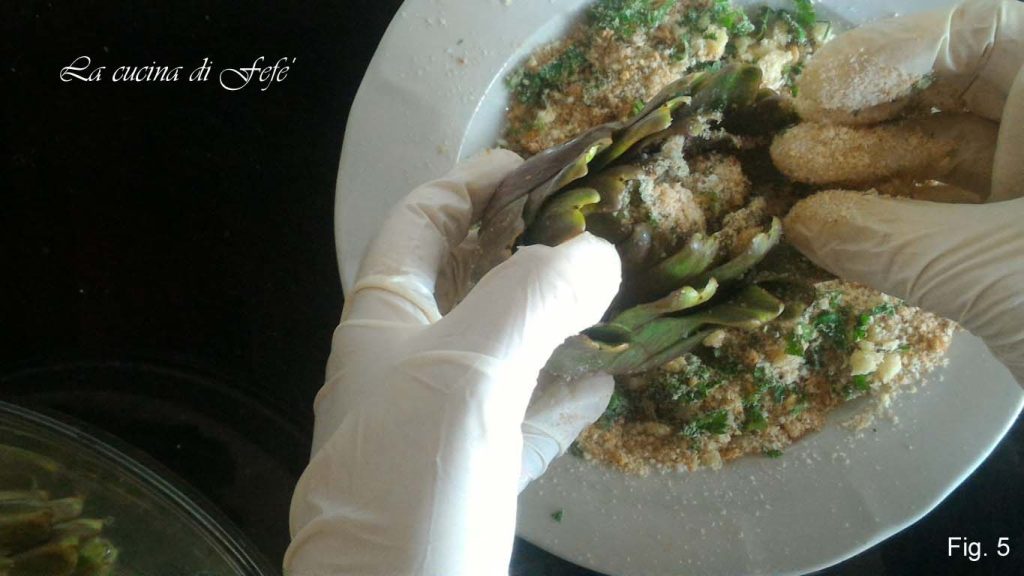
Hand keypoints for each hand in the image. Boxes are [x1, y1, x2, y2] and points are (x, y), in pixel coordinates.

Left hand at [284, 150, 620, 574]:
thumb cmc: (409, 482)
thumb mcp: (466, 374)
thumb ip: (531, 300)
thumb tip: (597, 253)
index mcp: (383, 322)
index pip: (419, 223)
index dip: (471, 184)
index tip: (538, 165)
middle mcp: (405, 365)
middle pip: (468, 281)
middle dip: (527, 249)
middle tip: (597, 227)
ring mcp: (438, 424)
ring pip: (502, 351)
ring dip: (555, 322)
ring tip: (614, 295)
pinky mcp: (471, 477)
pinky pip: (522, 419)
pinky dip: (561, 396)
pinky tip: (604, 385)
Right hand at [781, 0, 1023, 383]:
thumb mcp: (998, 271)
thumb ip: (890, 242)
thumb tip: (799, 224)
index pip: (978, 35)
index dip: (892, 55)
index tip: (818, 98)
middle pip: (945, 94)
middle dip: (864, 124)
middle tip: (791, 153)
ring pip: (937, 163)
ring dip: (863, 182)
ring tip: (795, 203)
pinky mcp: (1012, 253)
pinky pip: (939, 223)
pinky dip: (886, 231)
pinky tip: (829, 241)